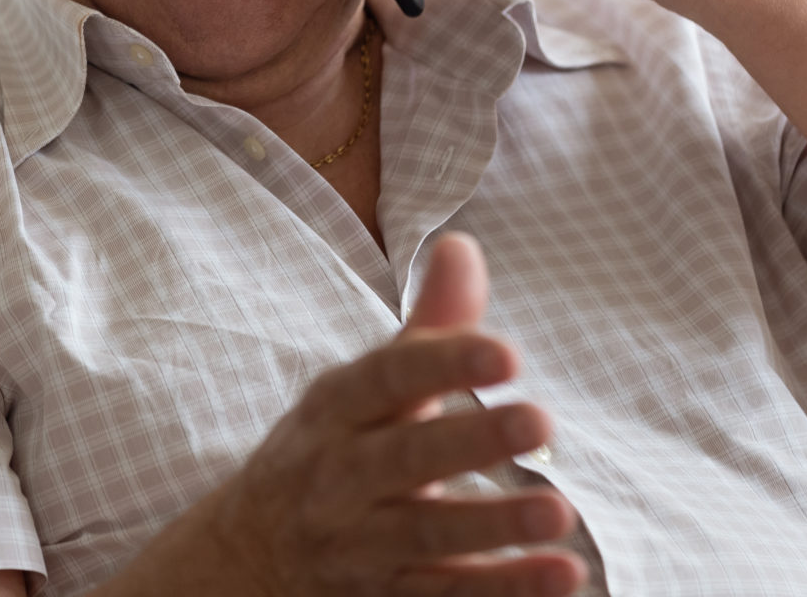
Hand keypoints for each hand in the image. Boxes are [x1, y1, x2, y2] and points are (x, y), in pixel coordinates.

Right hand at [208, 233, 585, 595]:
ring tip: (558, 512)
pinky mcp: (383, 596)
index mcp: (337, 409)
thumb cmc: (330, 449)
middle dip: (471, 441)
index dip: (444, 362)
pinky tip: (561, 574)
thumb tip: (463, 244)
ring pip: (427, 535)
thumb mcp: (362, 388)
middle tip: (540, 421)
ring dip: (494, 526)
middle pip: (405, 457)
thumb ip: (427, 326)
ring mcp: (359, 542)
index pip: (387, 378)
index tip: (506, 352)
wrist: (245, 554)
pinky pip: (445, 595)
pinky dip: (504, 588)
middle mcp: (340, 475)